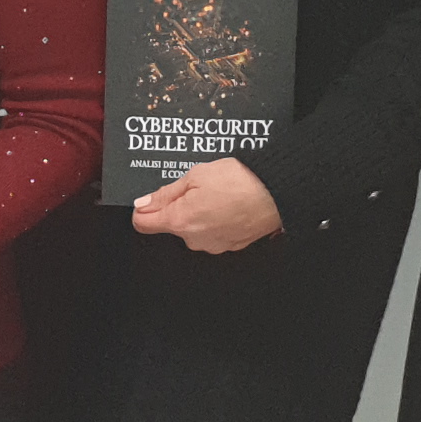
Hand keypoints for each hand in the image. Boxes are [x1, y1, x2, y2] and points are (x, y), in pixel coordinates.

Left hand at [131, 159, 281, 253]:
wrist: (278, 193)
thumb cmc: (241, 181)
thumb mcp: (196, 176)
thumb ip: (165, 193)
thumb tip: (143, 203)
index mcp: (180, 220)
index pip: (143, 223)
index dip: (143, 208)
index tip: (149, 199)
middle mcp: (194, 239)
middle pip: (170, 224)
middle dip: (178, 205)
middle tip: (196, 186)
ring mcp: (213, 245)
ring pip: (192, 229)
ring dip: (198, 212)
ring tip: (218, 192)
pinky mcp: (229, 246)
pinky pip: (212, 232)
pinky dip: (215, 219)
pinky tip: (228, 203)